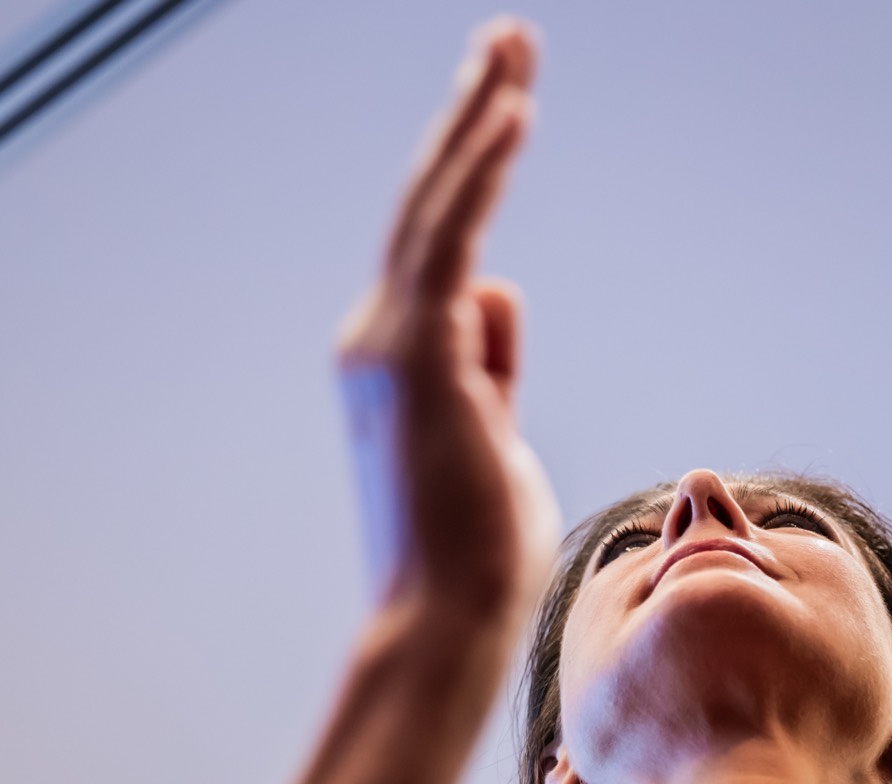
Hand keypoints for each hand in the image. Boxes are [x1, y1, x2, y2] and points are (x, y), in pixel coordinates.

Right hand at [336, 18, 560, 625]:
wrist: (448, 618)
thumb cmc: (477, 544)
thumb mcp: (492, 434)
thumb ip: (490, 361)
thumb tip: (498, 290)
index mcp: (402, 357)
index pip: (439, 239)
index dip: (471, 164)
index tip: (505, 102)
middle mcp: (380, 337)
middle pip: (430, 203)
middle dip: (469, 114)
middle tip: (507, 39)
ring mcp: (390, 343)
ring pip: (434, 205)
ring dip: (474, 119)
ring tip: (511, 46)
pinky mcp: (417, 355)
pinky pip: (449, 241)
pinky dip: (478, 175)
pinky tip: (510, 115)